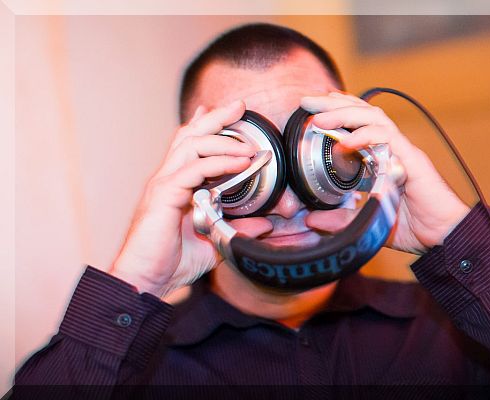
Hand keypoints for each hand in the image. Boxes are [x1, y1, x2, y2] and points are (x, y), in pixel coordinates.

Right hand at [109, 100, 271, 296]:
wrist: (145, 281)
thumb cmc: (170, 262)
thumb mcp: (214, 243)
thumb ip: (238, 229)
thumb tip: (265, 223)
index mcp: (175, 186)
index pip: (189, 145)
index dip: (206, 126)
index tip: (229, 115)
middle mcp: (167, 179)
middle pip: (189, 135)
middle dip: (215, 117)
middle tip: (239, 106)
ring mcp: (163, 185)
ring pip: (190, 145)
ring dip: (223, 139)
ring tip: (249, 143)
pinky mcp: (163, 196)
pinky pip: (193, 169)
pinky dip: (218, 162)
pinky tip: (239, 163)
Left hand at [301, 92, 470, 254]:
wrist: (447, 237)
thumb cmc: (417, 228)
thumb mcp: (368, 223)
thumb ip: (342, 220)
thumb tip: (311, 219)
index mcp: (384, 158)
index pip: (359, 124)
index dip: (336, 111)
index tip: (311, 109)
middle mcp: (394, 149)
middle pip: (363, 112)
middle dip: (333, 103)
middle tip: (306, 101)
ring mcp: (404, 152)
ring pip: (375, 118)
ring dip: (345, 113)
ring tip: (321, 117)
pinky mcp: (413, 162)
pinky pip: (389, 140)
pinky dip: (366, 137)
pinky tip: (346, 142)